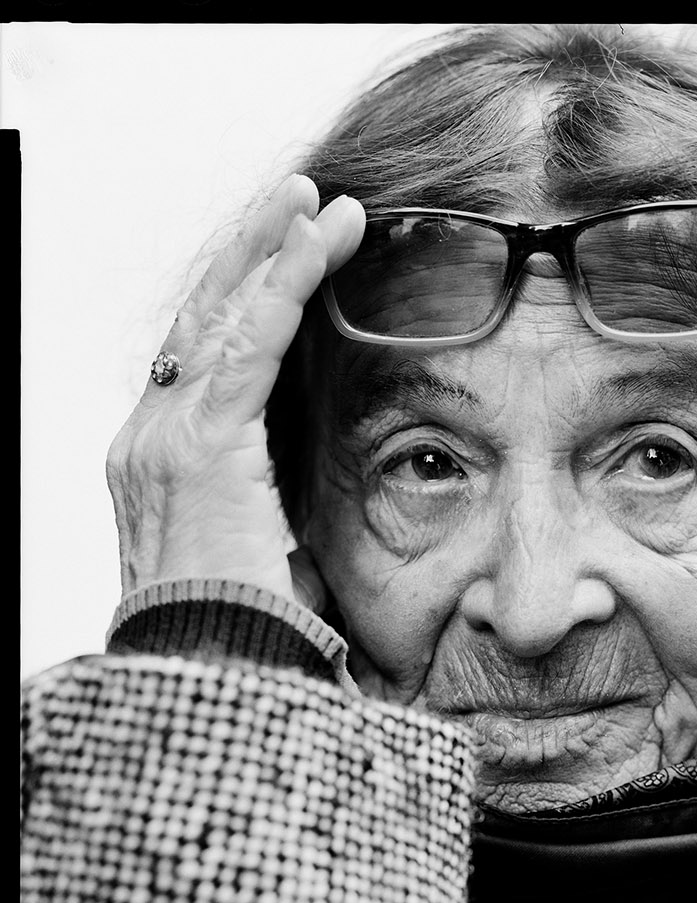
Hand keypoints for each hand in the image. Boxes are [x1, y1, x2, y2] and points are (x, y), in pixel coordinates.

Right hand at [105, 175, 365, 606]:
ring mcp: (166, 437)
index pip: (197, 364)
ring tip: (317, 202)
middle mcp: (149, 440)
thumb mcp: (261, 567)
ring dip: (272, 249)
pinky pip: (250, 339)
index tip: (281, 263)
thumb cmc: (239, 638)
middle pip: (199, 323)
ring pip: (223, 316)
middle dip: (248, 254)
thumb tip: (317, 531)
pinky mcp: (205, 443)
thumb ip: (277, 524)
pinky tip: (317, 235)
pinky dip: (286, 280)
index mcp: (159, 466)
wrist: (211, 677)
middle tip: (295, 203)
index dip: (238, 306)